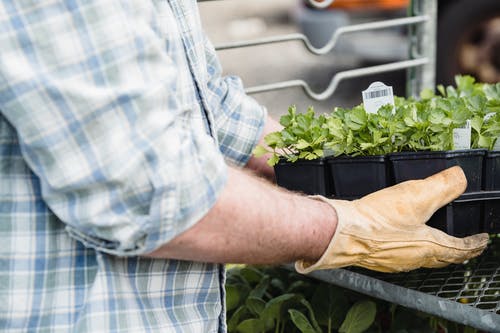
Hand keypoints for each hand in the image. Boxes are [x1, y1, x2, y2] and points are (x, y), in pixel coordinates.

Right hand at [295, 166, 488, 272]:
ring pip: (420, 260)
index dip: (474, 244)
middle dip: (454, 254)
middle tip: (461, 250)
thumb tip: (460, 177)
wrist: (342, 233)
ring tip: (432, 247)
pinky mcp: (375, 259)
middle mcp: (413, 258)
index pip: (460, 249)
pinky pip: (399, 258)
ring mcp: (393, 262)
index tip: (483, 242)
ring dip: (431, 254)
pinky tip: (397, 243)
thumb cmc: (376, 219)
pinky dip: (407, 252)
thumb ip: (443, 185)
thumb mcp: (416, 195)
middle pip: (440, 260)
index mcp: (428, 246)